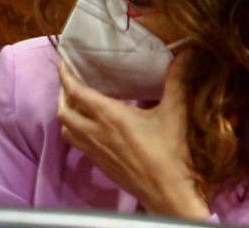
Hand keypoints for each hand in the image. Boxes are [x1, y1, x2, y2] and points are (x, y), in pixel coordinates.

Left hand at [57, 54, 209, 219]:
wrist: (167, 194)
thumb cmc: (171, 153)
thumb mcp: (176, 114)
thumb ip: (177, 82)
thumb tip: (186, 53)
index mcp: (110, 117)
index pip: (76, 92)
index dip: (66, 75)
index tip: (63, 61)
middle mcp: (95, 132)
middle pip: (64, 110)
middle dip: (62, 93)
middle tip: (70, 80)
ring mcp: (95, 150)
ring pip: (67, 128)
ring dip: (66, 112)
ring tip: (75, 101)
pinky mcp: (99, 164)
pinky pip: (76, 143)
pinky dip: (74, 129)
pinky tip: (88, 126)